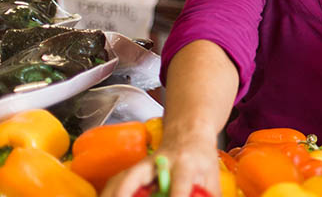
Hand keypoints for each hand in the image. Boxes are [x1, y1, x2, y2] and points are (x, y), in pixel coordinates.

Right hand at [102, 130, 220, 196]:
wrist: (189, 132)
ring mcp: (144, 164)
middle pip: (135, 177)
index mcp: (185, 163)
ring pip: (121, 178)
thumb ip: (210, 194)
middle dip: (123, 193)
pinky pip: (117, 181)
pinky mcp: (135, 168)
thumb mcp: (212, 174)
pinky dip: (109, 192)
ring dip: (110, 193)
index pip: (179, 183)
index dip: (177, 196)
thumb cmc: (200, 155)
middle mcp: (160, 162)